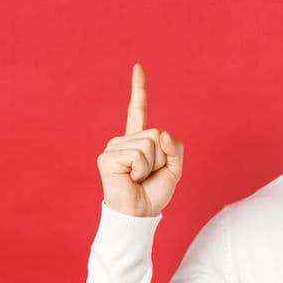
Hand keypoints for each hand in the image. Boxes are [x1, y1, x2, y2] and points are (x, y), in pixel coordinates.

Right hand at [97, 63, 184, 216]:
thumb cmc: (152, 194)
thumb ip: (175, 148)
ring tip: (138, 179)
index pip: (138, 110)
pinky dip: (140, 171)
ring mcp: (113, 148)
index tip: (138, 67)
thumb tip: (160, 132)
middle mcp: (122, 141)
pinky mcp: (107, 158)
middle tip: (147, 176)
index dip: (139, 89)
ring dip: (151, 166)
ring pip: (148, 145)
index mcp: (136, 141)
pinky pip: (138, 155)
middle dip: (160, 158)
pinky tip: (130, 180)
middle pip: (155, 134)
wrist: (138, 215)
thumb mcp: (174, 169)